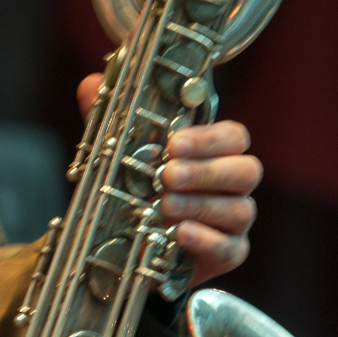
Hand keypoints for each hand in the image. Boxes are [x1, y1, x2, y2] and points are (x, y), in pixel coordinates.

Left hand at [74, 75, 260, 286]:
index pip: (233, 136)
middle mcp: (230, 185)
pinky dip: (205, 240)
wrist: (131, 241)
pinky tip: (180, 233)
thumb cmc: (137, 189)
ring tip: (164, 205)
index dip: (209, 139)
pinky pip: (229, 247)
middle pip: (246, 171)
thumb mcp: (119, 153)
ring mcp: (233, 221)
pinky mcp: (227, 254)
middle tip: (168, 175)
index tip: (175, 143)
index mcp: (212, 154)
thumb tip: (91, 83)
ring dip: (200, 205)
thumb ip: (110, 120)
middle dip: (207, 172)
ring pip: (240, 209)